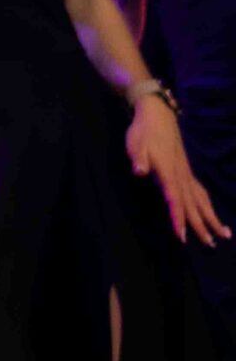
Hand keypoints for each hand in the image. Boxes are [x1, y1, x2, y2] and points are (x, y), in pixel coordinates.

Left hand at [128, 95, 229, 245]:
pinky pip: (201, 192)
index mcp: (168, 172)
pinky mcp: (187, 171)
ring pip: (201, 200)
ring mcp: (186, 173)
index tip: (183, 237)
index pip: (174, 200)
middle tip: (211, 245)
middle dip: (202, 225)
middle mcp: (181, 176)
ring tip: (224, 235)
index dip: (178, 218)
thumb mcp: (135, 143)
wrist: (157, 115)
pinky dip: (207, 205)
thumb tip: (138, 171)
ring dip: (211, 218)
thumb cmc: (143, 131)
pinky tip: (212, 213)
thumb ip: (138, 159)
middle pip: (192, 205)